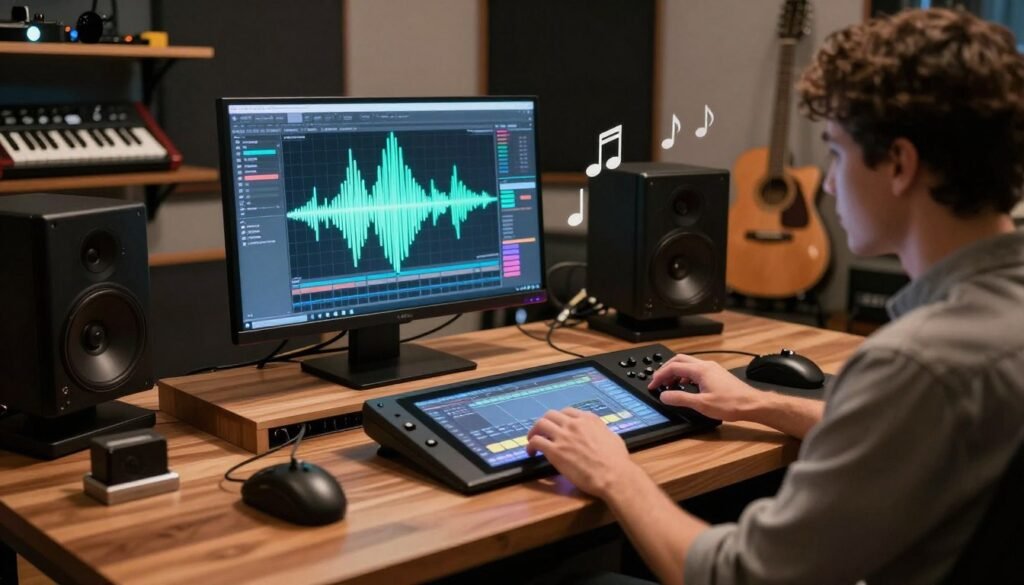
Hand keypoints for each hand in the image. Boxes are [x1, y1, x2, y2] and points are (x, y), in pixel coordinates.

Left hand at [526, 407, 637, 497]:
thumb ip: (601, 431)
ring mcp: (563, 436)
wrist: (613, 475)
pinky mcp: (555, 451)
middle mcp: (574, 424)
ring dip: (534, 431)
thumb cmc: (617, 460)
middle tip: (542, 432)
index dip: (559, 419)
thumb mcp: (612, 436)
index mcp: (588, 419)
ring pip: (540, 424)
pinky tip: (531, 452)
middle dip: (544, 423)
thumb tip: (598, 434)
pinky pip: (536, 442)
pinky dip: (530, 446)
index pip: (567, 412)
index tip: (557, 426)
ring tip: (532, 440)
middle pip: (551, 415)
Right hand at [647, 354, 764, 421]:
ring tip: (670, 385)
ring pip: (688, 364)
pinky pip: (696, 369)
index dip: (660, 375)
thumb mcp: (701, 404)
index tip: (653, 385)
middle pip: (680, 360)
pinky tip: (686, 386)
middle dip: (666, 369)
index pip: (674, 367)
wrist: (752, 404)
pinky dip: (686, 375)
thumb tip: (664, 395)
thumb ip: (680, 398)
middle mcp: (706, 365)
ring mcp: (712, 368)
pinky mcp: (717, 374)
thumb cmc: (731, 404)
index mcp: (701, 370)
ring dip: (676, 372)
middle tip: (658, 380)